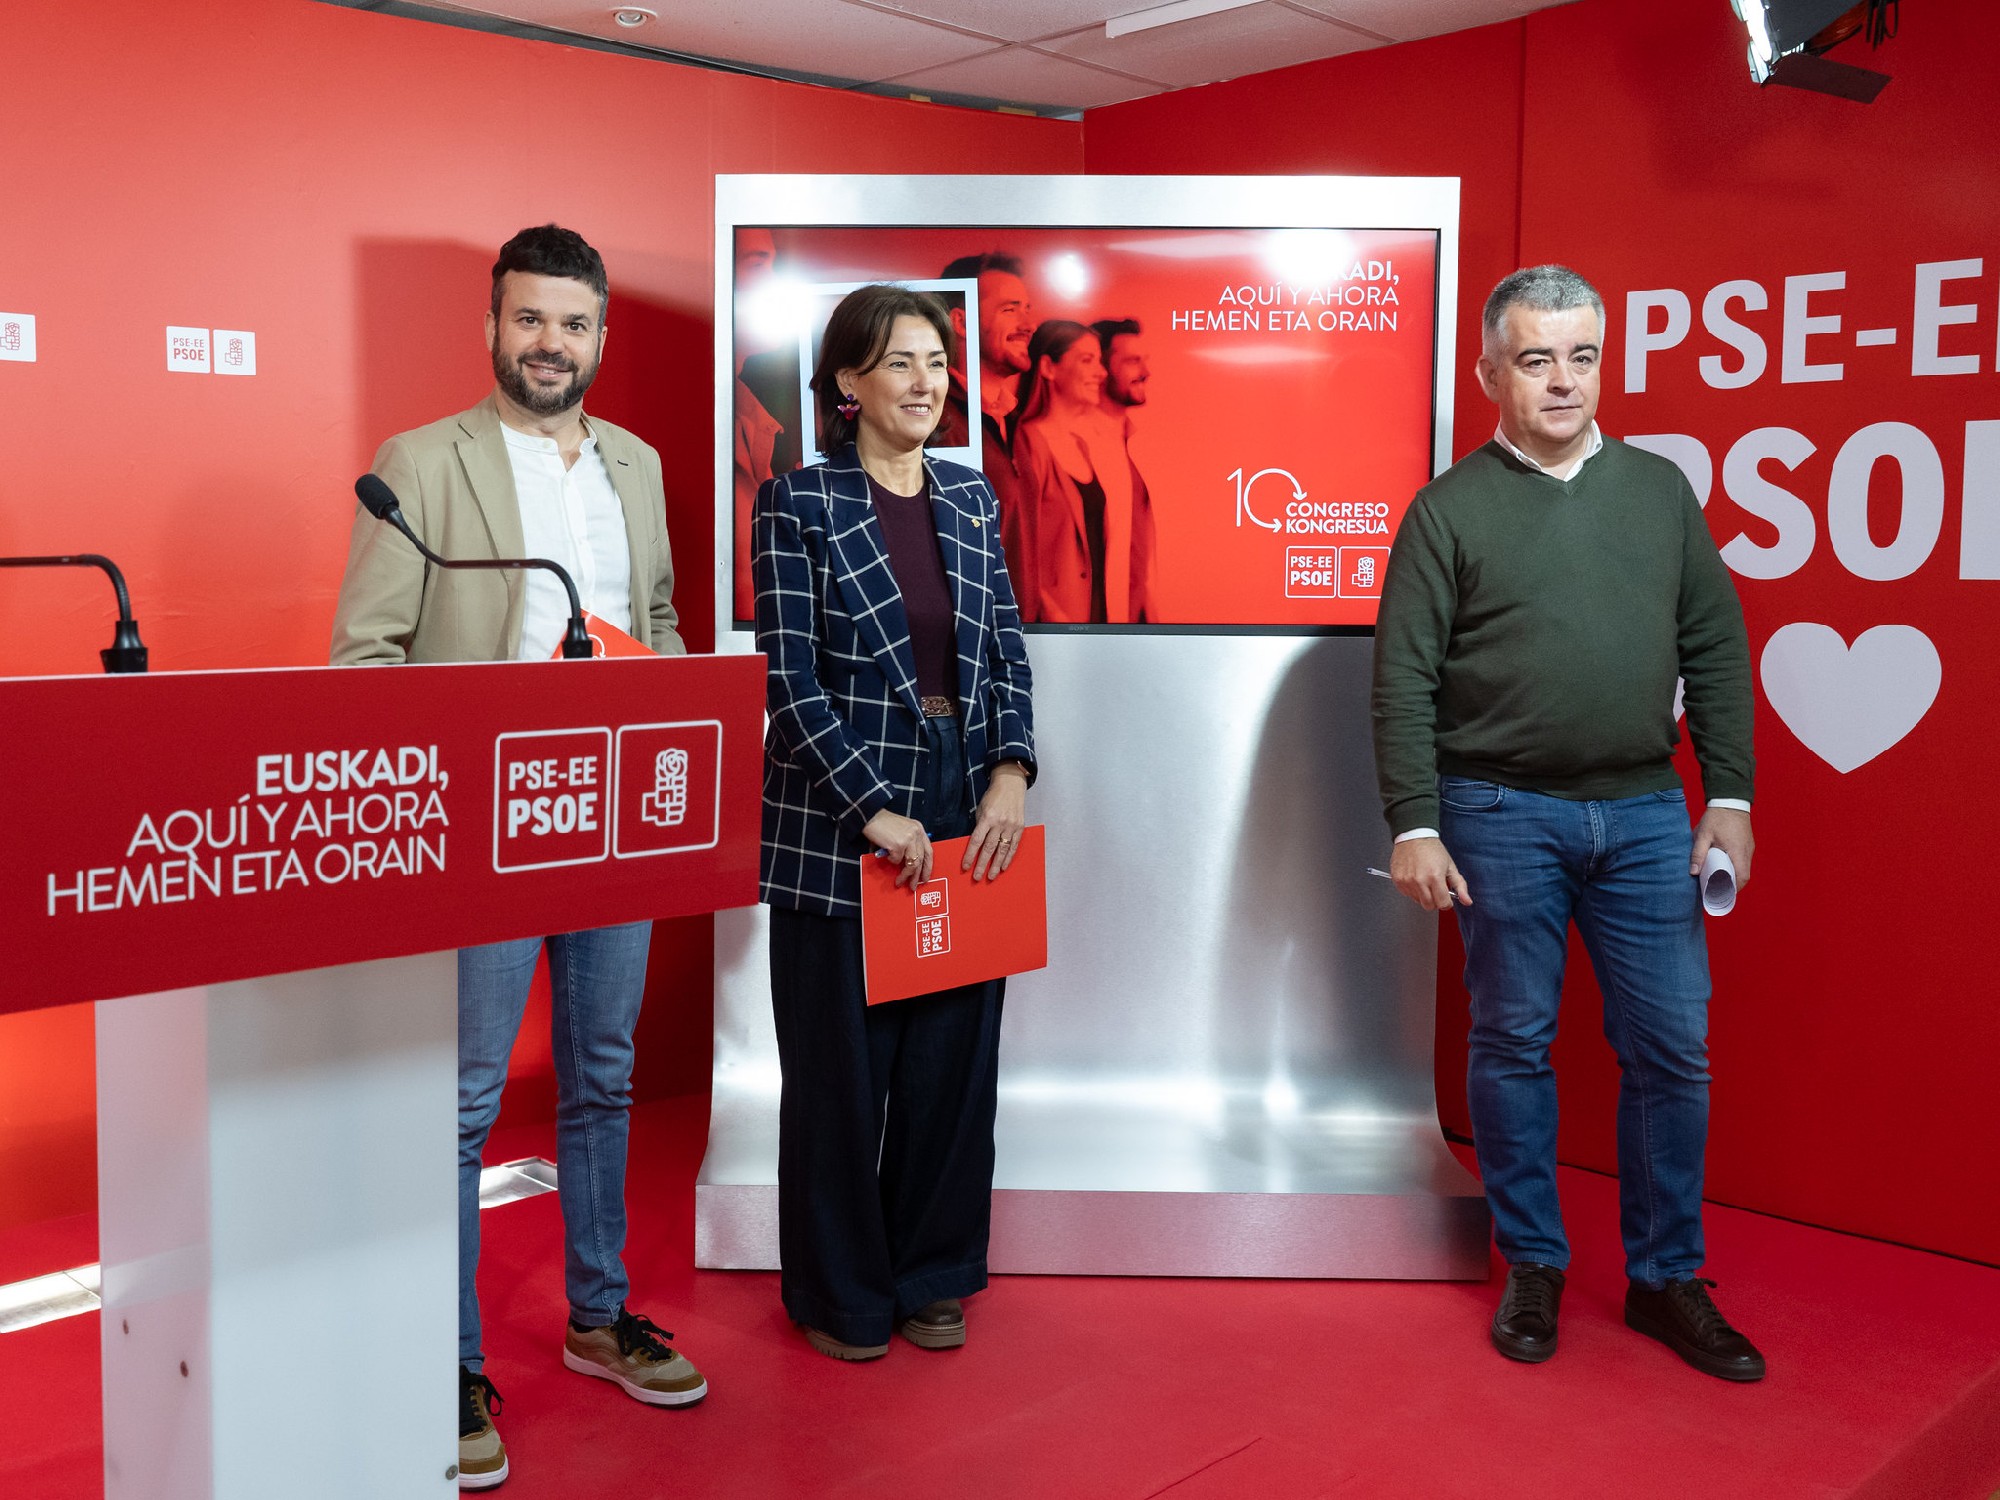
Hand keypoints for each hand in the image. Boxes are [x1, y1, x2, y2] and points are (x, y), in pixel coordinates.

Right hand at [863, 809, 931, 888]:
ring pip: (912, 864)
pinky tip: (887, 855)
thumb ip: (910, 844)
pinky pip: (896, 860)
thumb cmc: (883, 824)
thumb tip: (910, 865)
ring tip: (899, 881)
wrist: (870, 816)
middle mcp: (916, 833)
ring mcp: (908, 839)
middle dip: (917, 875)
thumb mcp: (903, 831)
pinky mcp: (898, 845)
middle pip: (921, 860)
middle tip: (913, 885)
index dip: (928, 866)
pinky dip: (891, 860)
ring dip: (905, 875)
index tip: (925, 877)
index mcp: (919, 829)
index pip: (929, 851)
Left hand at [963, 763, 1027, 880]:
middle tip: (977, 877)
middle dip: (982, 864)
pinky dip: (1008, 857)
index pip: (976, 840)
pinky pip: (1013, 846)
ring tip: (991, 876)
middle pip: (989, 848)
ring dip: (996, 865)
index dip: (970, 855)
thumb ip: (979, 826)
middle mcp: (1000, 823)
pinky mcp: (1020, 827)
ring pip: (1002, 850)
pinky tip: (1003, 866)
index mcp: (987, 818)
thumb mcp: (981, 809)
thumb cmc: (993, 797)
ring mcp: (1011, 826)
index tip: (966, 866)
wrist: (1011, 784)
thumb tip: (976, 845)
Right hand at [1390, 836, 1470, 910]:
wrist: (1414, 836)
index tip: (1446, 897)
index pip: (1442, 904)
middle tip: (1435, 889)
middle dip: (1434, 901)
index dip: (1446, 902)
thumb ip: (1460, 885)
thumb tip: (1467, 901)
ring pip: (1417, 901)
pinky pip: (1407, 894)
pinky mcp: (1398, 881)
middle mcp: (1419, 881)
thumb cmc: (1432, 849)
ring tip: (1424, 880)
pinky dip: (1413, 890)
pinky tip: (1415, 878)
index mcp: (1435, 877)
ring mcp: (1407, 882)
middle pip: (1429, 906)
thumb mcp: (1450, 866)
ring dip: (1423, 895)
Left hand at [1690, 806, 1752, 890]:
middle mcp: (1747, 851)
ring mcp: (1749, 847)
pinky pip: (1743, 860)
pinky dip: (1735, 866)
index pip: (1742, 877)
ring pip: (1744, 868)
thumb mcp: (1703, 835)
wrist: (1730, 800)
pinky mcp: (1747, 843)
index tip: (1722, 893)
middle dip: (1732, 884)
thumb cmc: (1717, 817)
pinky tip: (1723, 866)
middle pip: (1744, 875)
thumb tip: (1693, 872)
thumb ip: (1698, 853)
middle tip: (1717, 888)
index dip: (1734, 888)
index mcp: (1738, 851)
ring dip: (1733, 875)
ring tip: (1718, 879)